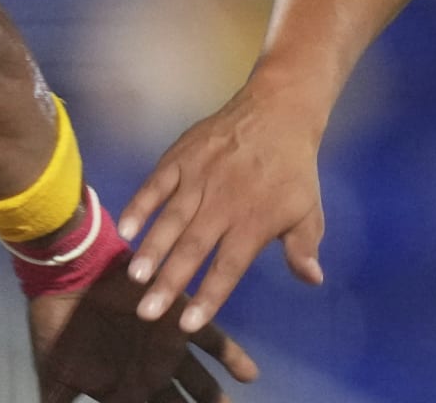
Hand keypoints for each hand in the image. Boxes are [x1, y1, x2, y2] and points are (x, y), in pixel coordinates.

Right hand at [29, 264, 257, 402]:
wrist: (64, 276)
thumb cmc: (57, 326)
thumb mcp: (55, 376)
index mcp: (122, 389)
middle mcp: (148, 372)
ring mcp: (165, 348)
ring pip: (199, 381)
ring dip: (216, 397)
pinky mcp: (178, 318)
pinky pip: (210, 340)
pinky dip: (230, 356)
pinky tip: (250, 375)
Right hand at [116, 80, 328, 333]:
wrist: (278, 110)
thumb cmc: (293, 168)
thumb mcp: (309, 209)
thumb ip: (304, 247)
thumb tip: (311, 280)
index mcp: (253, 221)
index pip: (227, 267)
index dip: (208, 297)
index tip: (188, 325)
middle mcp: (223, 203)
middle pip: (192, 249)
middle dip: (169, 283)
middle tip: (147, 313)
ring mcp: (199, 178)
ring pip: (171, 219)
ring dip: (152, 249)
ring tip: (135, 277)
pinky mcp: (181, 157)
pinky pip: (156, 184)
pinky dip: (139, 205)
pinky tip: (124, 228)